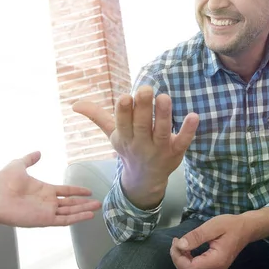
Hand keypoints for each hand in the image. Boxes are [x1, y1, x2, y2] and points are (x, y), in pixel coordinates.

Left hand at [0, 151, 101, 227]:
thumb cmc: (4, 181)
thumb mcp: (19, 165)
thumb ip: (29, 159)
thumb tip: (38, 152)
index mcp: (43, 190)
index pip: (64, 192)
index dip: (76, 191)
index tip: (88, 191)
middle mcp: (47, 202)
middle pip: (70, 204)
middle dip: (84, 203)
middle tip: (99, 202)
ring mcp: (46, 211)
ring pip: (70, 212)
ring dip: (83, 210)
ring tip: (97, 207)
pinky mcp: (44, 219)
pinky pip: (64, 220)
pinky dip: (76, 218)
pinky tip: (87, 215)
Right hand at [73, 85, 198, 186]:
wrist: (145, 179)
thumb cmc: (129, 148)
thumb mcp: (112, 133)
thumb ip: (96, 116)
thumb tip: (74, 104)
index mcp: (124, 137)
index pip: (122, 123)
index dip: (124, 111)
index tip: (126, 96)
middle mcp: (140, 143)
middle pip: (141, 125)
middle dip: (143, 108)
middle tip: (146, 89)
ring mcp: (159, 149)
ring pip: (161, 132)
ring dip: (163, 115)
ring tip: (164, 97)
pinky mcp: (176, 152)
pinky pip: (182, 142)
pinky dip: (188, 130)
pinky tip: (193, 116)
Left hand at [170, 215, 250, 268]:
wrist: (246, 228)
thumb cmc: (231, 226)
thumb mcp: (212, 226)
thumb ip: (196, 236)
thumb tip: (180, 245)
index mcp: (216, 261)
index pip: (189, 268)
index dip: (177, 257)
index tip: (176, 241)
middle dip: (177, 257)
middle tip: (176, 241)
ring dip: (181, 258)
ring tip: (180, 243)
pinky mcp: (214, 267)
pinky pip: (196, 268)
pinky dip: (187, 259)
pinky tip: (186, 248)